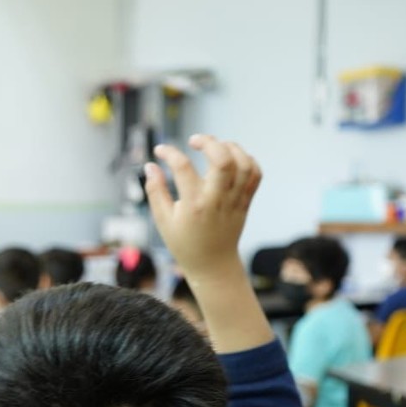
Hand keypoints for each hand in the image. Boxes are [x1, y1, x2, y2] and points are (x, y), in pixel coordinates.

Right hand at [143, 134, 260, 279]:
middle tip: (194, 141)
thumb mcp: (163, 221)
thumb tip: (150, 165)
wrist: (213, 265)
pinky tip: (230, 158)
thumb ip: (155, 191)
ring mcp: (235, 200)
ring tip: (215, 147)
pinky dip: (246, 159)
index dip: (169, 153)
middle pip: (222, 159)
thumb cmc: (185, 243)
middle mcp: (217, 200)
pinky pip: (255, 173)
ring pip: (243, 163)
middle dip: (208, 142)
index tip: (161, 151)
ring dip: (229, 147)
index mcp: (194, 205)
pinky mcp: (245, 201)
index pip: (182, 167)